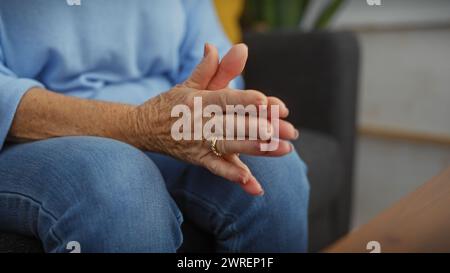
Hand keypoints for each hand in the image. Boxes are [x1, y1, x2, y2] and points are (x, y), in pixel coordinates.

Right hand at [129, 44, 297, 195]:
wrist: (142, 128)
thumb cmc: (172, 103)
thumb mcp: (191, 83)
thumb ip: (213, 68)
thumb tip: (229, 47)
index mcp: (199, 99)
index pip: (227, 99)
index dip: (248, 100)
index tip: (271, 103)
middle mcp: (199, 121)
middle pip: (235, 124)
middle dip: (264, 128)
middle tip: (291, 131)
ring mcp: (198, 142)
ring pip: (231, 146)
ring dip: (258, 149)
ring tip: (283, 150)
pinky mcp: (196, 159)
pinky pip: (216, 168)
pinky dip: (232, 175)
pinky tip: (251, 182)